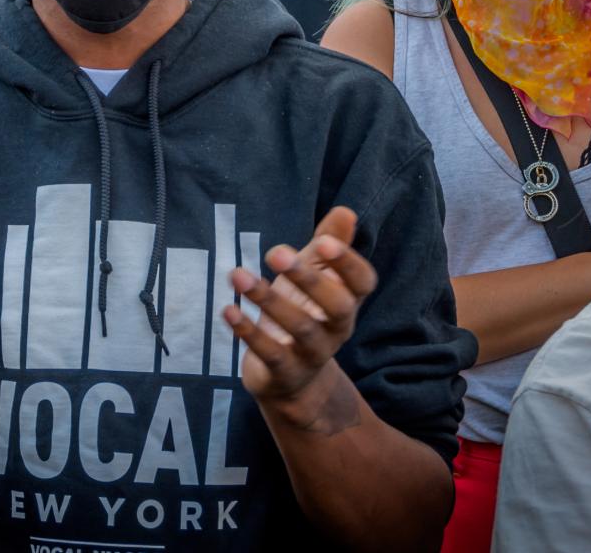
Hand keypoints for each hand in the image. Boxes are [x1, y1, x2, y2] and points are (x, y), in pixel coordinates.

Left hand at [224, 207, 377, 411]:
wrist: (292, 379)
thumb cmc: (304, 312)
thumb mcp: (316, 276)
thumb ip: (330, 244)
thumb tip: (345, 211)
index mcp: (348, 301)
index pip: (363, 282)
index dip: (348, 263)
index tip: (324, 242)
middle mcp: (337, 329)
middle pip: (337, 306)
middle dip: (309, 278)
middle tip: (275, 251)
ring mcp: (313, 354)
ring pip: (299, 328)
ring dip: (268, 300)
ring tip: (237, 275)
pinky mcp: (285, 373)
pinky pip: (271, 353)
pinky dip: (248, 332)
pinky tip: (228, 309)